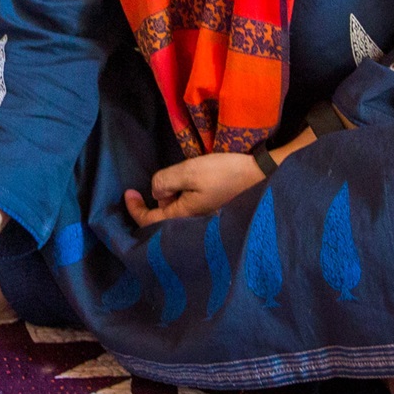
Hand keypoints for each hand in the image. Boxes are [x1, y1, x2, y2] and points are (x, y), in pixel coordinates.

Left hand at [124, 152, 264, 225]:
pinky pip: (191, 204)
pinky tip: (193, 180)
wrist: (265, 175)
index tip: (128, 192)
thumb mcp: (189, 172)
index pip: (149, 222)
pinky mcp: (215, 209)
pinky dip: (184, 194)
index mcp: (184, 216)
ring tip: (183, 176)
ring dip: (172, 194)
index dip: (134, 209)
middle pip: (164, 215)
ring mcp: (205, 216)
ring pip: (178, 209)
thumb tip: (155, 193)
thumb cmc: (226, 174)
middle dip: (157, 199)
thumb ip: (165, 181)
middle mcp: (193, 221)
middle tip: (166, 178)